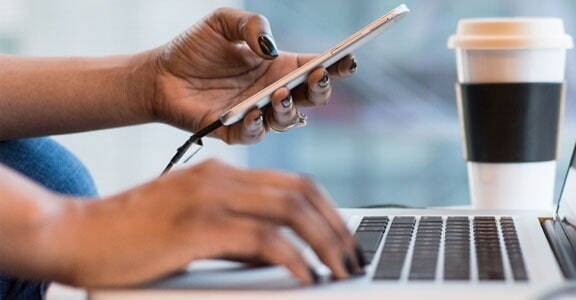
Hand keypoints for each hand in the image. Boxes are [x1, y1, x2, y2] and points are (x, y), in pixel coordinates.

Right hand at [48, 160, 360, 286]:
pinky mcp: (197, 226)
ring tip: (340, 270)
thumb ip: (235, 233)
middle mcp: (220, 177)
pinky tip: (306, 276)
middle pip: (302, 192)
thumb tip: (279, 254)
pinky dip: (294, 258)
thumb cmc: (129, 237)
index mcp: (221, 173)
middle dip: (337, 228)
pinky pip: (264, 239)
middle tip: (354, 258)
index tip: (347, 240)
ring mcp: (209, 198)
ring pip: (291, 211)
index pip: (295, 183)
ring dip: (325, 243)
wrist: (72, 234)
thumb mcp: (192, 226)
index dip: (329, 211)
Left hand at [145, 8, 355, 143]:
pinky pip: (255, 134)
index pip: (317, 67)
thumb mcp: (223, 22)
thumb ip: (251, 24)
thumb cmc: (194, 48)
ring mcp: (258, 114)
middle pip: (313, 98)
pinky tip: (253, 111)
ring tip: (279, 93)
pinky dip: (257, 125)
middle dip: (322, 89)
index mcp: (280, 67)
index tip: (348, 58)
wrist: (158, 75)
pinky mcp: (235, 132)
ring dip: (289, 108)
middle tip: (317, 76)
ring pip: (289, 120)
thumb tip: (270, 47)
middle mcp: (274, 92)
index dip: (337, 65)